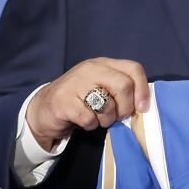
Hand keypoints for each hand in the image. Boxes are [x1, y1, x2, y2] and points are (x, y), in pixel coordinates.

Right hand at [24, 58, 149, 150]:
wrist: (45, 109)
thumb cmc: (80, 99)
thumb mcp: (101, 86)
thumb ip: (121, 89)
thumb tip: (144, 104)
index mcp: (103, 64)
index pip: (133, 68)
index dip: (142, 89)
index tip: (142, 107)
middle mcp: (89, 69)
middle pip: (123, 86)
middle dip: (126, 107)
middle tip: (118, 116)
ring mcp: (75, 84)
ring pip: (107, 105)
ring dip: (107, 119)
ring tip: (98, 118)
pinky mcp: (63, 102)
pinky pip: (89, 118)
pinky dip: (91, 125)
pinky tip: (84, 121)